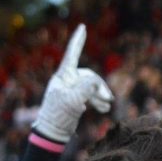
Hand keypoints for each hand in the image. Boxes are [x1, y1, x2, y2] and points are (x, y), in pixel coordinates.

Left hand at [33, 25, 112, 141]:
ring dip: (100, 95)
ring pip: (92, 86)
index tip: (82, 27)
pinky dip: (98, 100)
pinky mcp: (75, 99)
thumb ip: (87, 87)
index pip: (72, 54)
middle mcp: (66, 80)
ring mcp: (71, 89)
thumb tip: (95, 82)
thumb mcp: (74, 100)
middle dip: (99, 86)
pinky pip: (90, 94)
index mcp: (62, 76)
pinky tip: (103, 109)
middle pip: (89, 75)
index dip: (78, 41)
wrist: (53, 133)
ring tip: (106, 107)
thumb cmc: (59, 116)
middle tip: (108, 99)